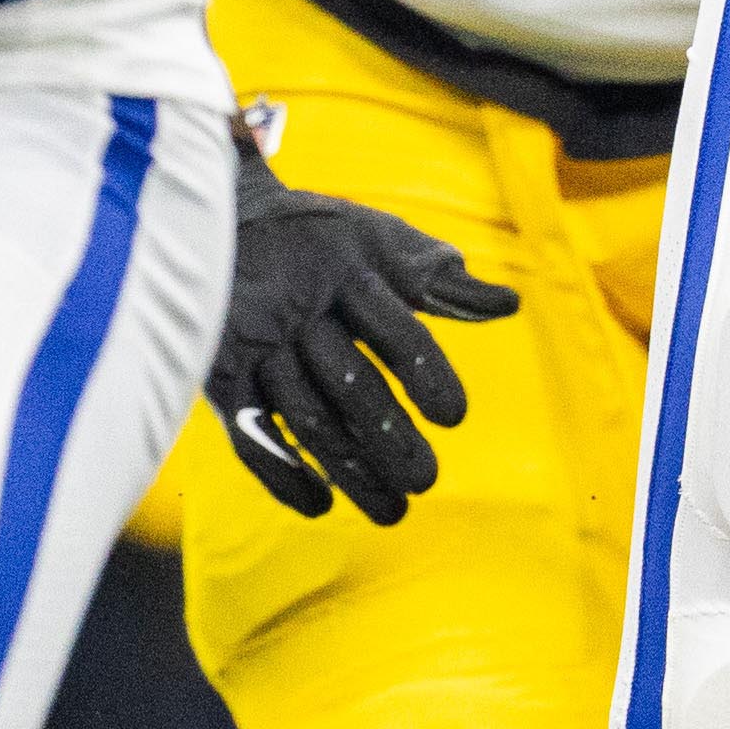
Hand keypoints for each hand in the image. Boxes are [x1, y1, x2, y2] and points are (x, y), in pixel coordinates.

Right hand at [208, 123, 521, 524]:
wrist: (221, 217)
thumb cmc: (320, 238)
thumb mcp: (380, 242)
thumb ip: (441, 281)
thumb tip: (510, 305)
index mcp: (347, 275)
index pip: (394, 332)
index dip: (426, 374)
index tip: (455, 417)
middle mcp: (298, 312)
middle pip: (350, 386)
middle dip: (390, 439)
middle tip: (426, 481)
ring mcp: (256, 346)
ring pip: (307, 419)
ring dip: (349, 470)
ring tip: (392, 510)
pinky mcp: (219, 375)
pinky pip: (248, 435)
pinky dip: (281, 474)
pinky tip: (318, 504)